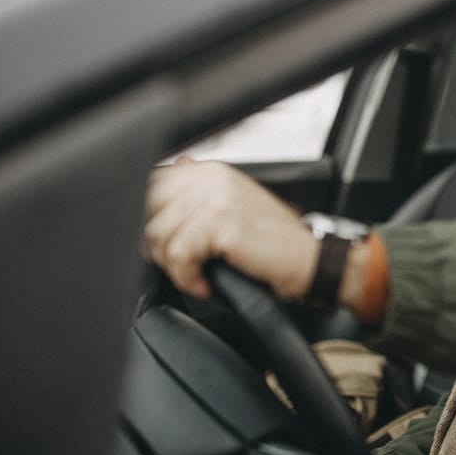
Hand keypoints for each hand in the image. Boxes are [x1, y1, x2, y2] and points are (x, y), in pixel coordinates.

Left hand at [144, 157, 317, 299]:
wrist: (308, 260)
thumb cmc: (272, 243)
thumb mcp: (232, 207)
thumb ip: (198, 193)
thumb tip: (168, 176)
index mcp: (210, 171)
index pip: (151, 186)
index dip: (147, 221)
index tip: (161, 246)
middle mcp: (211, 178)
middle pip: (147, 210)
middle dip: (157, 246)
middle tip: (181, 265)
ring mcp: (215, 198)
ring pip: (158, 236)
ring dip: (174, 266)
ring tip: (197, 274)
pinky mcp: (220, 224)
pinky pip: (178, 256)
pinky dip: (187, 278)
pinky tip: (206, 283)